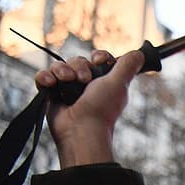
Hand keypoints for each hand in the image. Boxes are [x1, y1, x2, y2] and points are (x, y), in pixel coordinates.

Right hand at [34, 49, 144, 167]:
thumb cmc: (101, 109)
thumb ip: (128, 67)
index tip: (99, 60)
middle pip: (78, 60)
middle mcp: (87, 85)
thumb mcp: (119, 84)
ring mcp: (68, 90)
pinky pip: (43, 76)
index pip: (99, 59)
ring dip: (61, 71)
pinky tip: (50, 84)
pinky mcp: (52, 94)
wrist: (80, 129)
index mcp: (105, 82)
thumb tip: (140, 54)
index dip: (98, 56)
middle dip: (78, 66)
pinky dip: (45, 77)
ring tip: (64, 82)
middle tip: (83, 80)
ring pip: (59, 67)